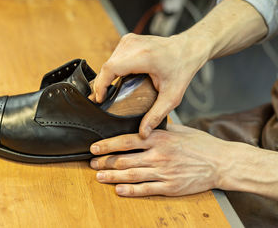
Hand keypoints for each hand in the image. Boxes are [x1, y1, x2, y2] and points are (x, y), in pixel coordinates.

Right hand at [89, 33, 208, 137]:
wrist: (188, 47)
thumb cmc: (182, 69)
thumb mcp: (172, 96)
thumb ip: (156, 115)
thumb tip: (143, 133)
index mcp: (143, 56)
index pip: (111, 69)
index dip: (101, 85)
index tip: (101, 100)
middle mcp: (133, 45)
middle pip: (107, 66)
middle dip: (101, 84)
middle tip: (102, 101)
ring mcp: (129, 40)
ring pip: (108, 62)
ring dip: (106, 77)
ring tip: (108, 94)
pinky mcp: (128, 39)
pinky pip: (113, 57)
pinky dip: (112, 70)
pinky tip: (116, 81)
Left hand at [89, 124, 229, 196]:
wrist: (222, 163)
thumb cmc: (201, 144)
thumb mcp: (179, 130)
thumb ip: (160, 127)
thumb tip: (144, 122)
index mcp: (159, 139)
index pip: (126, 140)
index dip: (108, 144)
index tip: (94, 147)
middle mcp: (158, 155)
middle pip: (125, 159)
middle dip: (105, 161)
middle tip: (92, 162)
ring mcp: (164, 172)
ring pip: (131, 175)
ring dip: (112, 176)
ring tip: (99, 176)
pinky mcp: (170, 187)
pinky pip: (146, 189)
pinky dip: (130, 190)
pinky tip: (119, 189)